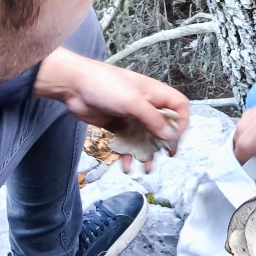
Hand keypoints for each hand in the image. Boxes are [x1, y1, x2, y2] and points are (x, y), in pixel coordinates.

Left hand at [36, 48, 188, 170]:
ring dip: (147, 153)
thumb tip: (170, 135)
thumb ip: (153, 119)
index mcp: (155, 94)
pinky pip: (128, 144)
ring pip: (145, 138)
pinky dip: (129, 156)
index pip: (179, 107)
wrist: (74, 86)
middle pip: (163, 126)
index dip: (181, 122)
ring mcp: (131, 117)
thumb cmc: (107, 87)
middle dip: (164, 143)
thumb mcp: (134, 102)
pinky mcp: (117, 127)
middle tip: (164, 156)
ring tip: (146, 169)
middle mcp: (146, 106)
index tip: (175, 138)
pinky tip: (127, 166)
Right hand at [232, 79, 255, 188]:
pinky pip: (247, 129)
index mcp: (245, 144)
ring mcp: (244, 120)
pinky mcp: (250, 113)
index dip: (241, 172)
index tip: (249, 175)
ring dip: (250, 146)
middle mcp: (241, 131)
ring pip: (242, 139)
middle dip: (246, 159)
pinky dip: (253, 134)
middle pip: (236, 152)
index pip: (235, 165)